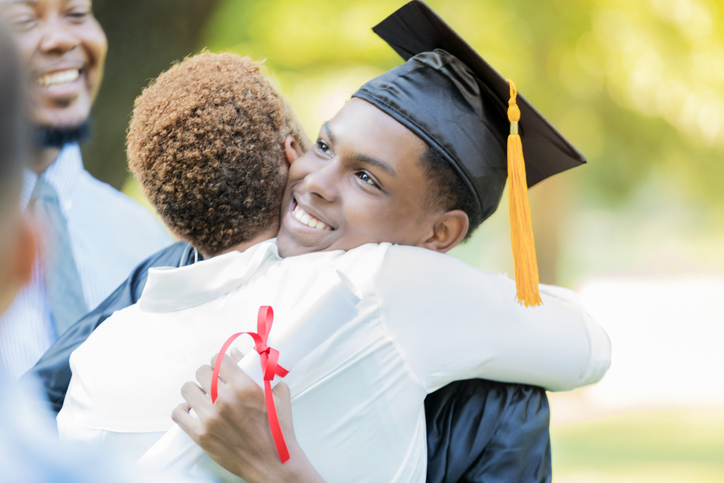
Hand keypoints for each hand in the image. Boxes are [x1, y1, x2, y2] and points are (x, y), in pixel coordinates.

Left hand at [172, 351, 324, 482]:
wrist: (273, 463)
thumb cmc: (277, 433)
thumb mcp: (277, 396)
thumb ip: (262, 372)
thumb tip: (239, 355)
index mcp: (245, 387)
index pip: (219, 360)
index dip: (219, 362)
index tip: (221, 368)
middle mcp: (225, 399)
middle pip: (202, 372)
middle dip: (208, 375)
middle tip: (213, 383)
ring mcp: (211, 417)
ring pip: (188, 389)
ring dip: (195, 390)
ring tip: (202, 396)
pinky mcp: (201, 435)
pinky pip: (178, 414)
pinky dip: (183, 410)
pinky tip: (191, 410)